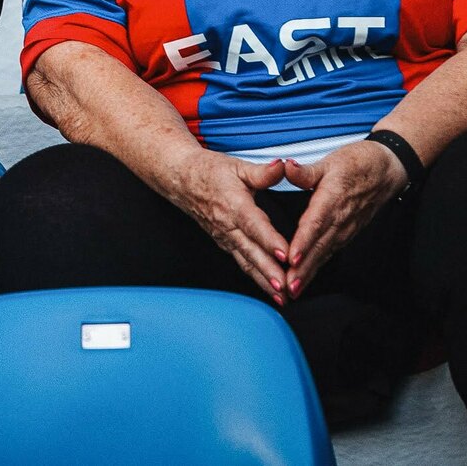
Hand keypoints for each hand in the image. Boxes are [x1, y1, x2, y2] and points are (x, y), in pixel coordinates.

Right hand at [161, 150, 292, 302]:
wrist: (181, 179)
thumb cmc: (210, 171)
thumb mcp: (237, 166)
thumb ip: (262, 171)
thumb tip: (283, 166)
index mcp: (234, 204)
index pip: (254, 225)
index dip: (269, 240)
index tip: (285, 254)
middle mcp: (228, 225)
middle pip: (250, 251)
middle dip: (268, 272)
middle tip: (285, 287)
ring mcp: (224, 237)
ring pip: (246, 262)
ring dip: (263, 281)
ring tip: (281, 298)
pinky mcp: (224, 243)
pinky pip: (241, 263)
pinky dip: (256, 278)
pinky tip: (270, 290)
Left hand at [281, 141, 407, 295]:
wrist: (387, 170)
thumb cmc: (356, 163)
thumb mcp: (330, 161)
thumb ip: (307, 170)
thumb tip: (286, 166)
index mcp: (333, 198)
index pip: (316, 223)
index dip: (304, 241)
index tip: (292, 258)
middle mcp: (340, 218)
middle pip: (320, 246)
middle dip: (304, 268)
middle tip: (288, 287)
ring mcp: (346, 228)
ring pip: (325, 253)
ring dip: (310, 272)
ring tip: (294, 290)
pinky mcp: (348, 232)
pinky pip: (330, 252)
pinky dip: (318, 266)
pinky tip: (306, 279)